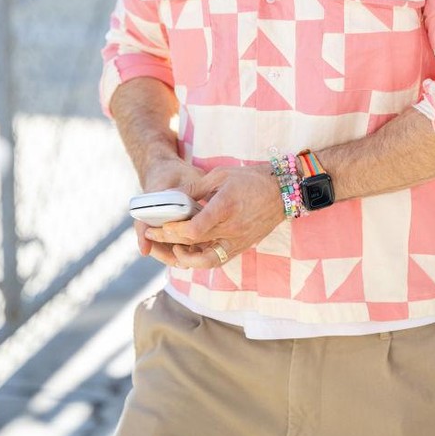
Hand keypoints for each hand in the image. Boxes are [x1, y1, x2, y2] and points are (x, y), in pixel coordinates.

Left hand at [144, 163, 283, 268]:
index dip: (173, 231)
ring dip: (186, 259)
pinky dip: (202, 260)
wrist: (282, 191)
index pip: (193, 229)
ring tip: (173, 249)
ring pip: (206, 261)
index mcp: (225, 207)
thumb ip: (193, 188)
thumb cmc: (250, 179)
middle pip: (194, 244)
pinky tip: (190, 252)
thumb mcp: (220, 175)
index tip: (160, 225)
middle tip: (152, 235)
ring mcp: (238, 240)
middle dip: (169, 241)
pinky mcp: (242, 246)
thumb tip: (169, 197)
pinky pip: (219, 259)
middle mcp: (232, 228)